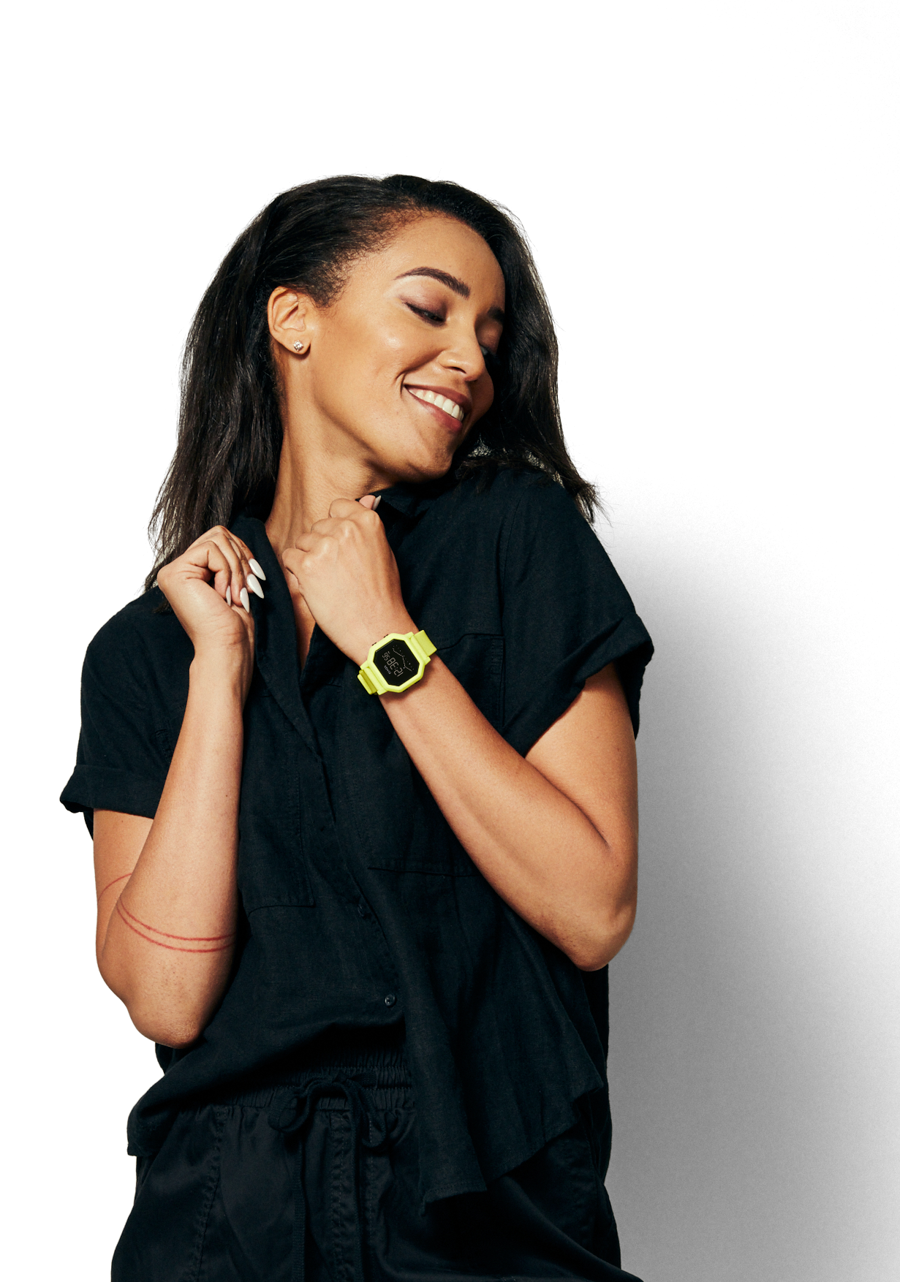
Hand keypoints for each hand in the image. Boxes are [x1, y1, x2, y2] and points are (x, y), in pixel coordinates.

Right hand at [156, 526, 264, 696]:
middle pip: (219, 533)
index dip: (243, 553)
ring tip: (235, 594)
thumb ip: (229, 557)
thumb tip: (235, 536)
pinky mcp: (174, 573)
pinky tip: (223, 596)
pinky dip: (226, 572)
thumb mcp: (236, 581)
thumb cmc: (235, 624)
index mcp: (191, 570)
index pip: (220, 538)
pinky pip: (212, 550)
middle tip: (245, 589)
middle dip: (241, 558)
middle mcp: (177, 569)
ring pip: (217, 538)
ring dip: (236, 568)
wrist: (227, 648)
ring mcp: (173, 571)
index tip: (253, 581)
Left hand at [282, 497, 414, 664]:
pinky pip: (289, 557)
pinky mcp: (306, 565)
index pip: (336, 507)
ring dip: (308, 559)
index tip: (342, 547)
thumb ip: (367, 525)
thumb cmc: (382, 594)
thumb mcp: (383, 552)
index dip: (335, 528)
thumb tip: (368, 498)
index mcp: (367, 521)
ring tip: (328, 582)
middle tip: (338, 572)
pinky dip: (297, 572)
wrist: (376, 629)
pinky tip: (316, 587)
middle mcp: (345, 528)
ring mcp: (325, 546)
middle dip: (321, 546)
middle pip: (317, 526)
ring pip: (302, 542)